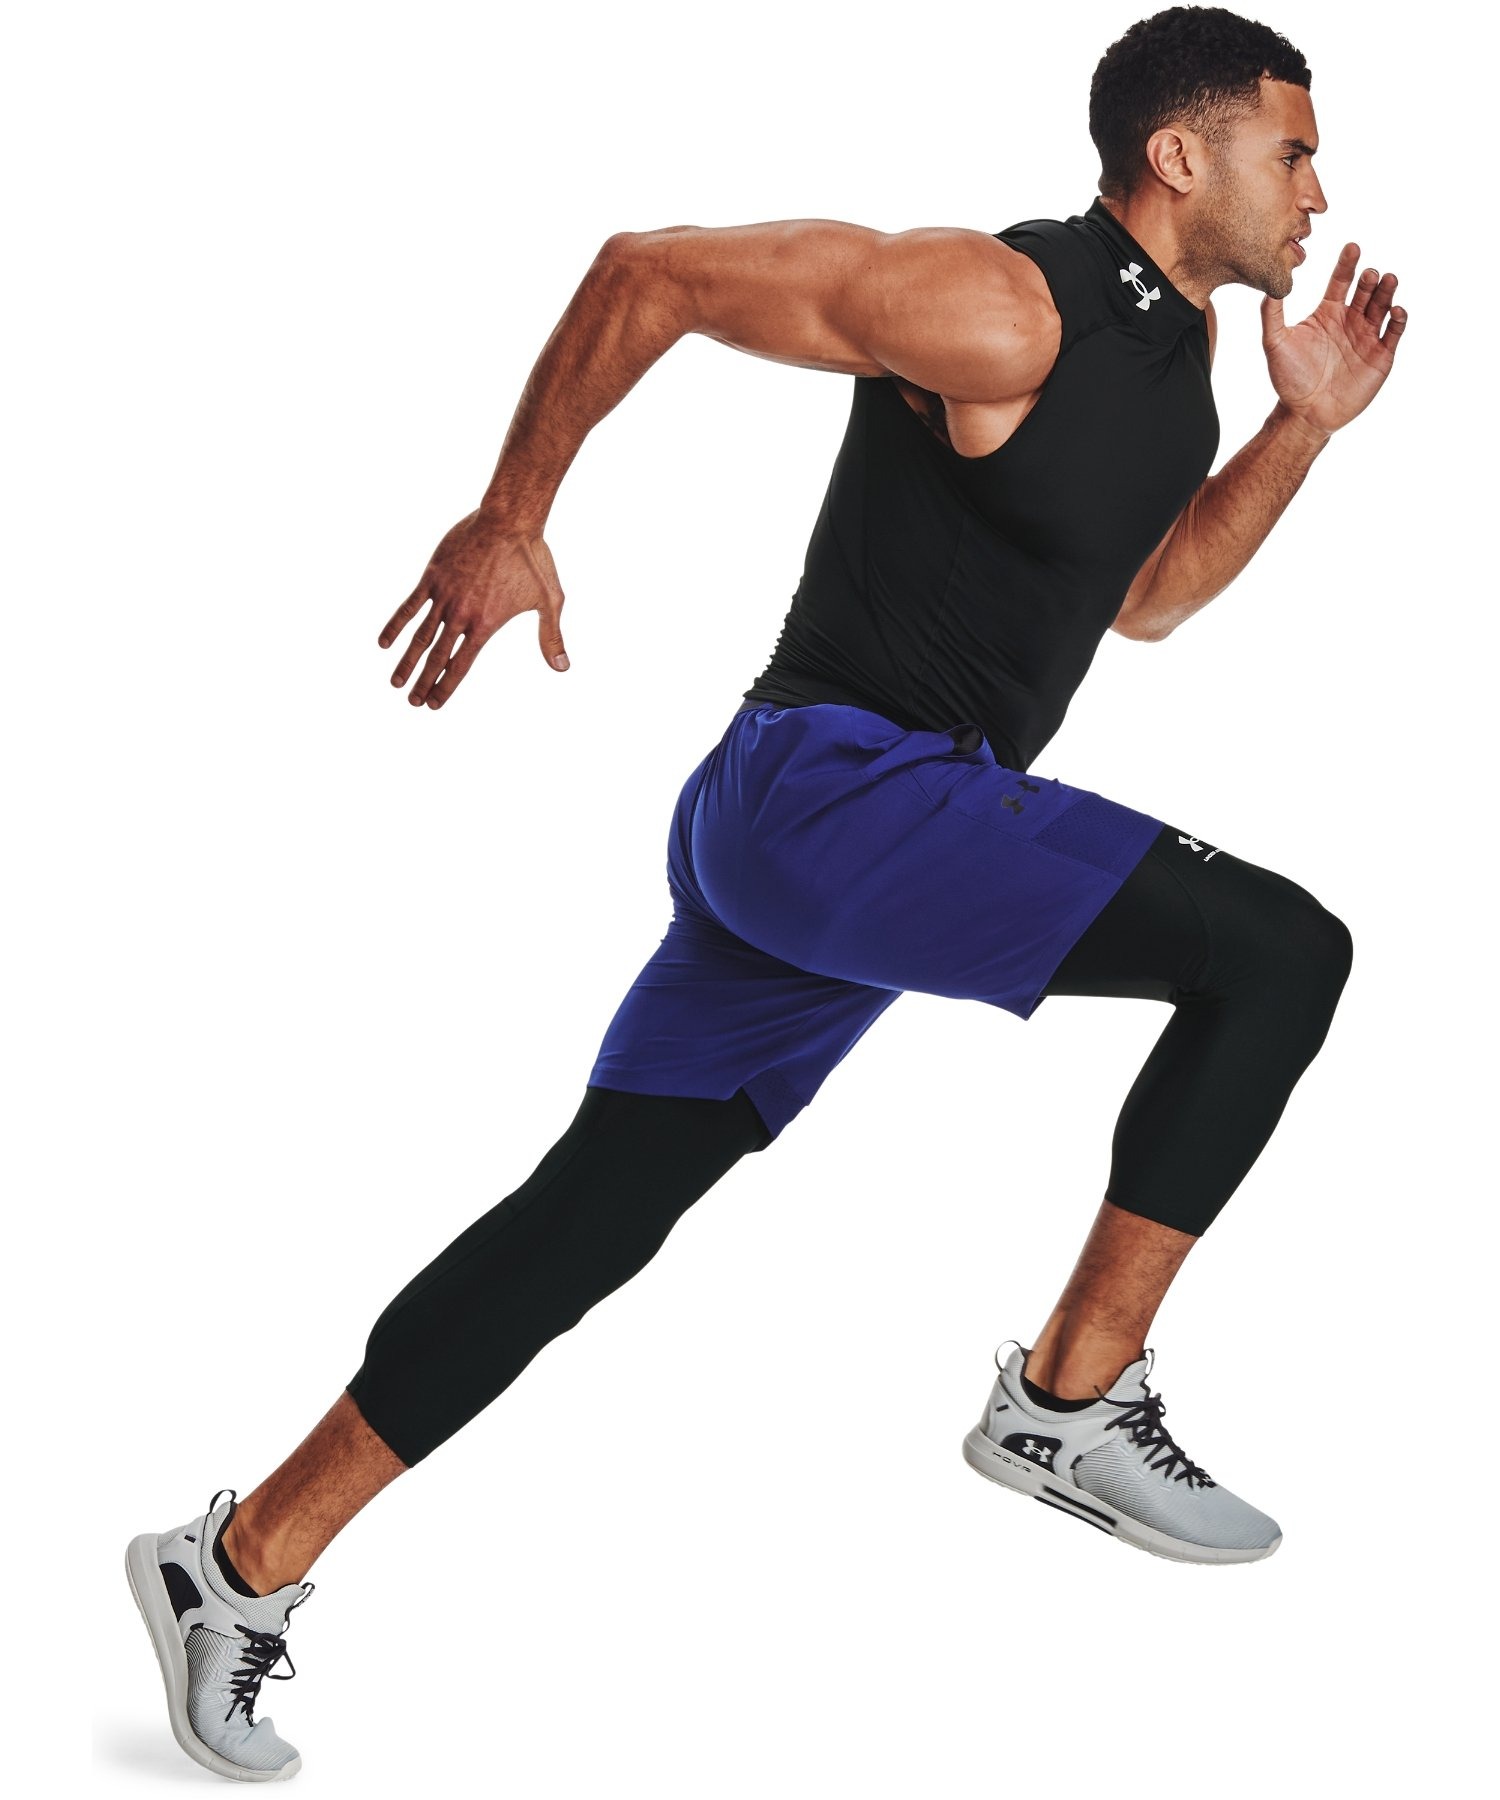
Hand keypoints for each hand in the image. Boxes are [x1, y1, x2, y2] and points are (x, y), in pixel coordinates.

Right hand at [378, 510, 568, 708]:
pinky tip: (383, 643)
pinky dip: (396, 624)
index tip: (434, 703)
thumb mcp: (550, 600)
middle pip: (437, 656)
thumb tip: (563, 668)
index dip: (446, 686)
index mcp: (486, 624)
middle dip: (424, 682)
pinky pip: (410, 605)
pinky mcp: (433, 576)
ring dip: (407, 662)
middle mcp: (461, 614)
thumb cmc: (533, 559)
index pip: (460, 664)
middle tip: (412, 702)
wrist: (508, 520)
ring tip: (395, 683)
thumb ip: (551, 637)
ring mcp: (444, 595)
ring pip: (420, 636)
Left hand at [1261, 242, 1407, 438]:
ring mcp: (1367, 337)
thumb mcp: (1275, 343)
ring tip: (1387, 279)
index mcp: (1328, 313)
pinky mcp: (1382, 356)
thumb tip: (1270, 284)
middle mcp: (1350, 320)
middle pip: (1366, 290)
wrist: (1305, 413)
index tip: (1352, 246)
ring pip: (1383, 305)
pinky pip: (1395, 332)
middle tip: (1368, 273)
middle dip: (1370, 279)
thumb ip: (1271, 314)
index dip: (1347, 263)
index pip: (1341, 281)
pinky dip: (1399, 319)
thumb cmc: (1288, 379)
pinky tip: (1396, 310)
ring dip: (1387, 291)